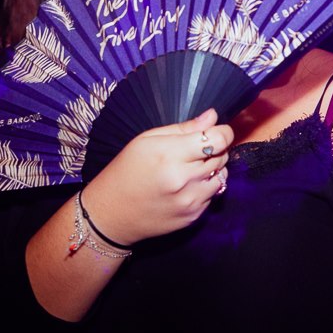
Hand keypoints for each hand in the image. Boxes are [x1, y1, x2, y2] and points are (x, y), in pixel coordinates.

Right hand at [80, 108, 234, 244]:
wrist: (110, 215)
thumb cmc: (125, 171)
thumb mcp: (146, 141)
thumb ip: (183, 128)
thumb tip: (213, 116)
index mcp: (169, 155)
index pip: (218, 139)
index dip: (222, 132)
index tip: (217, 131)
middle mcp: (183, 179)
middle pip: (222, 156)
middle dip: (216, 149)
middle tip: (197, 150)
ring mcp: (190, 200)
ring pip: (222, 176)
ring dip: (213, 169)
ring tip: (191, 168)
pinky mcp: (193, 216)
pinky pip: (213, 195)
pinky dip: (205, 187)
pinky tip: (186, 186)